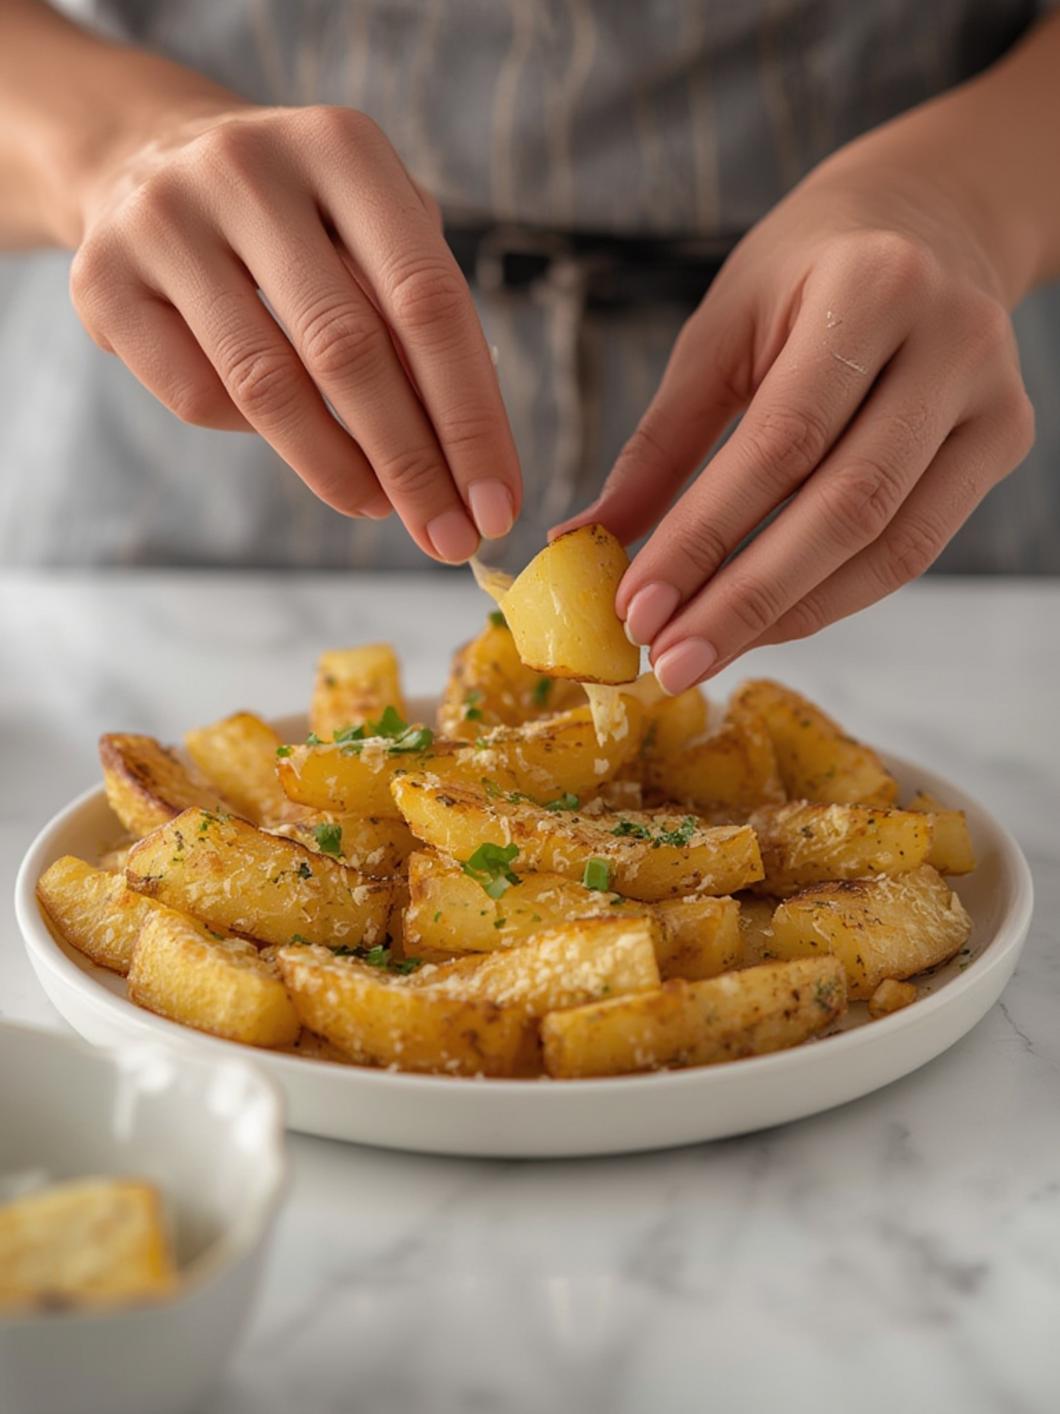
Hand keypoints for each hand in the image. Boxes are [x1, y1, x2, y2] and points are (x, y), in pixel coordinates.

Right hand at [69, 95, 519, 560]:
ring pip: (267, 385)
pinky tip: (290, 439)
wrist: (150, 159)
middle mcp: (247, 168)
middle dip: (411, 464)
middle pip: (348, 349)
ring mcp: (163, 219)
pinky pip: (198, 397)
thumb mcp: (374, 235)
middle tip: (448, 539)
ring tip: (381, 508)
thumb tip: (468, 466)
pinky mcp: (101, 278)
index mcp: (341, 147)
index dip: (470, 416)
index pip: (427, 301)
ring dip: (338, 471)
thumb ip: (421, 325)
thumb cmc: (302, 222)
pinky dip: (256, 437)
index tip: (497, 504)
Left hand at [555, 160, 1033, 691]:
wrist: (926, 221)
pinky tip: (766, 623)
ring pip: (889, 544)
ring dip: (789, 615)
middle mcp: (950, 340)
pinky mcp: (1005, 440)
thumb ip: (658, 444)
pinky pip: (915, 548)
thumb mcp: (717, 333)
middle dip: (745, 599)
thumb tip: (583, 545)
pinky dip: (833, 597)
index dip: (704, 536)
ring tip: (705, 654)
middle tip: (668, 660)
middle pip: (845, 506)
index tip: (635, 609)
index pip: (779, 442)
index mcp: (870, 287)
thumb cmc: (802, 274)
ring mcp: (992, 396)